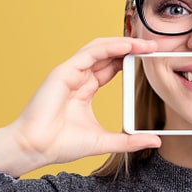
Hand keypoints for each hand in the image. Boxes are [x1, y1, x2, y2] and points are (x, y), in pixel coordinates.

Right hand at [0, 38, 161, 176]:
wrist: (35, 148)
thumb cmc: (61, 145)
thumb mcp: (104, 141)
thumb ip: (129, 140)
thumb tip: (155, 141)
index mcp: (85, 89)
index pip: (111, 67)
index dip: (130, 60)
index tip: (151, 60)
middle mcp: (78, 77)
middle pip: (108, 54)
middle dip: (131, 48)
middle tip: (153, 47)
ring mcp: (70, 73)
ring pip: (99, 48)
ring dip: (123, 43)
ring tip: (144, 44)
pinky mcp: (63, 72)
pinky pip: (90, 53)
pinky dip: (109, 47)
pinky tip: (126, 47)